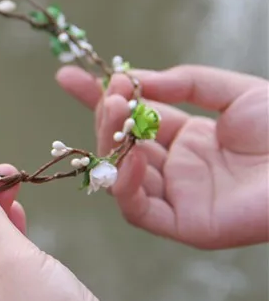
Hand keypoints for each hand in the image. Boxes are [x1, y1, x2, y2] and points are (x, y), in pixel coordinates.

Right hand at [57, 64, 268, 248]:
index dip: (99, 99)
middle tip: (107, 92)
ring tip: (116, 110)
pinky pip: (140, 209)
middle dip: (104, 117)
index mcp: (187, 139)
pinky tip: (130, 154)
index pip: (131, 119)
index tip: (68, 76)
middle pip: (120, 146)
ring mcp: (178, 197)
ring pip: (122, 176)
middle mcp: (176, 169)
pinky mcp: (184, 224)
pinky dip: (127, 184)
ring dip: (111, 144)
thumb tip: (132, 79)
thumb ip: (183, 83)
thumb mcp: (233, 92)